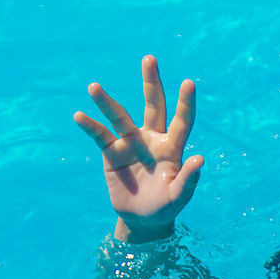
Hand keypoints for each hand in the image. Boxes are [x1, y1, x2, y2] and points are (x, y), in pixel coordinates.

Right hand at [74, 55, 205, 242]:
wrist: (142, 219)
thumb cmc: (165, 207)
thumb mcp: (179, 197)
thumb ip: (188, 179)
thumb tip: (200, 159)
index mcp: (172, 147)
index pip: (182, 121)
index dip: (185, 103)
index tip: (189, 82)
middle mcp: (151, 139)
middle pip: (153, 106)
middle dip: (151, 83)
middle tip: (150, 59)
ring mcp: (130, 143)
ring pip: (120, 117)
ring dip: (107, 102)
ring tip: (93, 87)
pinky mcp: (111, 152)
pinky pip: (99, 136)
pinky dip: (90, 126)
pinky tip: (79, 116)